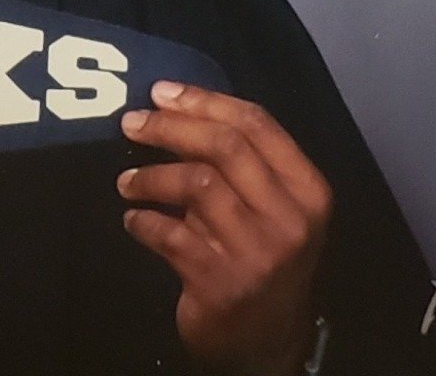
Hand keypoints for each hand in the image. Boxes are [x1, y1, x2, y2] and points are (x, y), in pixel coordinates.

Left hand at [118, 80, 330, 375]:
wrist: (266, 342)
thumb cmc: (261, 258)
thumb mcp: (270, 209)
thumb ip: (239, 164)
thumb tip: (171, 106)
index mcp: (308, 191)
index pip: (258, 124)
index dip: (204, 100)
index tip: (161, 92)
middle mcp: (291, 219)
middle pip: (224, 146)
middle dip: (169, 127)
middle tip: (129, 123)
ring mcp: (258, 253)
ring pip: (195, 183)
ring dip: (149, 176)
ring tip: (127, 183)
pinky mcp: (221, 283)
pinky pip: (169, 233)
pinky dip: (142, 221)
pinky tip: (134, 221)